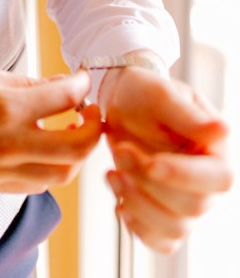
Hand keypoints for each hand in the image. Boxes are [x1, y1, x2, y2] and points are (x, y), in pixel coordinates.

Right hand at [0, 65, 101, 193]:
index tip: (82, 78)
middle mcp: (8, 144)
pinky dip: (53, 167)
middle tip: (91, 110)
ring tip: (73, 130)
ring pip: (63, 173)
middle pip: (76, 146)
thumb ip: (26, 83)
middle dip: (94, 127)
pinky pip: (39, 183)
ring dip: (77, 152)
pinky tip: (48, 148)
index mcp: (4, 107)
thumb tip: (61, 86)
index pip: (64, 98)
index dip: (81, 84)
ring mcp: (2, 170)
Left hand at [102, 66, 233, 252]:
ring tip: (113, 173)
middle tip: (121, 151)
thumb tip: (222, 130)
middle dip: (149, 182)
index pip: (218, 178)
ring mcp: (187, 202)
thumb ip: (187, 115)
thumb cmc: (142, 94)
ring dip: (138, 204)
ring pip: (175, 228)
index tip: (150, 163)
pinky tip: (119, 201)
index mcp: (216, 150)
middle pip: (192, 206)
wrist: (121, 105)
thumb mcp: (159, 95)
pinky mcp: (166, 216)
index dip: (184, 176)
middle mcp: (207, 182)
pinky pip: (160, 241)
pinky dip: (138, 227)